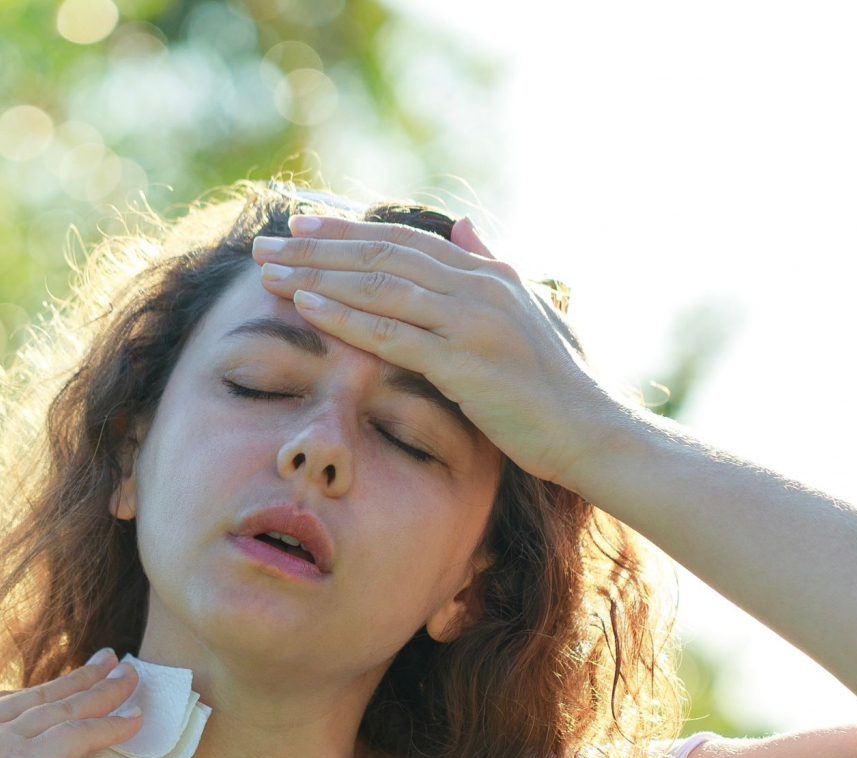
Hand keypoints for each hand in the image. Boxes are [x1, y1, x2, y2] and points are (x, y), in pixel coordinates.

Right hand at [0, 648, 142, 757]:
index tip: (70, 681)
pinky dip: (108, 727)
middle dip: (77, 680)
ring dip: (101, 695)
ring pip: (57, 712)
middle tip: (113, 664)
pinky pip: (75, 737)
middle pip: (31, 699)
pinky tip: (132, 722)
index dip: (41, 693)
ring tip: (131, 682)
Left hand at [250, 214, 636, 487]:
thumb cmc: (556, 384)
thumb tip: (463, 225)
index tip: (299, 227)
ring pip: (379, 288)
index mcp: (488, 274)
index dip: (347, 232)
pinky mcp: (464, 364)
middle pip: (381, 256)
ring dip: (318, 278)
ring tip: (270, 274)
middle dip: (317, 249)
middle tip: (266, 245)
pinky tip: (306, 308)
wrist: (590, 433)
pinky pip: (392, 335)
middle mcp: (478, 287)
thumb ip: (491, 265)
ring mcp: (470, 323)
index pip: (404, 241)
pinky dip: (345, 318)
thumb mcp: (527, 312)